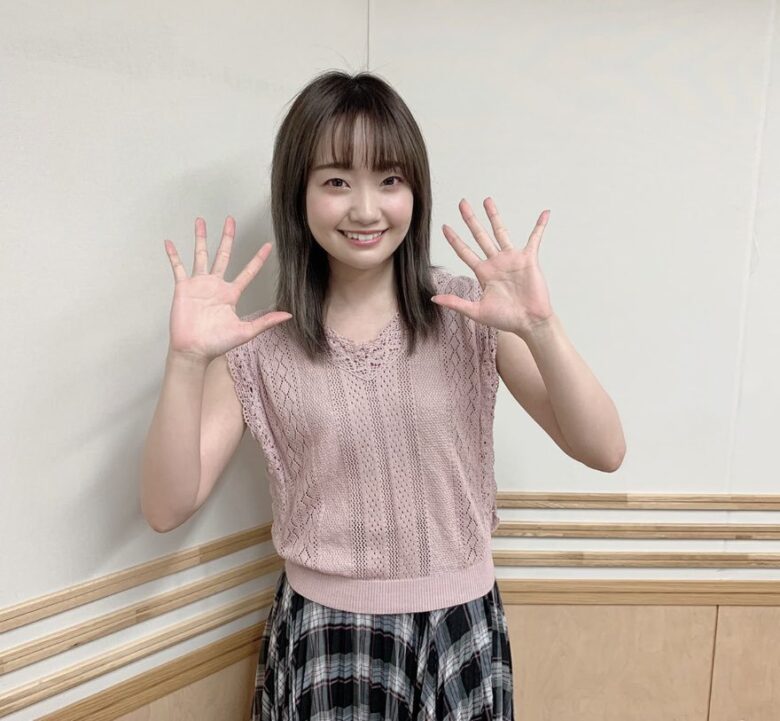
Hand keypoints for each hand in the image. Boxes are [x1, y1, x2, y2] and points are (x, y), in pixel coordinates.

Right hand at [164, 216, 292, 361]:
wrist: (194, 349)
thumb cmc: (218, 343)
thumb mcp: (246, 331)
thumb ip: (266, 321)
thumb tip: (289, 315)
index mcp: (231, 294)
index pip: (248, 271)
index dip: (258, 259)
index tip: (268, 245)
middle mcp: (216, 285)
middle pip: (223, 255)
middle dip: (227, 238)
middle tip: (230, 220)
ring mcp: (199, 284)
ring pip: (200, 255)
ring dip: (200, 238)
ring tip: (200, 221)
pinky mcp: (184, 287)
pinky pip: (178, 267)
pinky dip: (173, 255)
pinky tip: (169, 242)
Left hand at [432, 198, 553, 338]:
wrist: (529, 323)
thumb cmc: (505, 319)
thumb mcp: (476, 311)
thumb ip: (456, 303)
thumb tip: (433, 299)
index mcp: (483, 273)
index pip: (465, 252)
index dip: (454, 240)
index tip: (444, 227)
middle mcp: (496, 263)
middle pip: (480, 236)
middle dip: (470, 219)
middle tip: (462, 203)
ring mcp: (512, 259)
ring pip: (500, 232)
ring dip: (494, 216)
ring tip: (487, 200)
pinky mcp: (528, 259)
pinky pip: (535, 239)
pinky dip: (540, 226)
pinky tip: (544, 213)